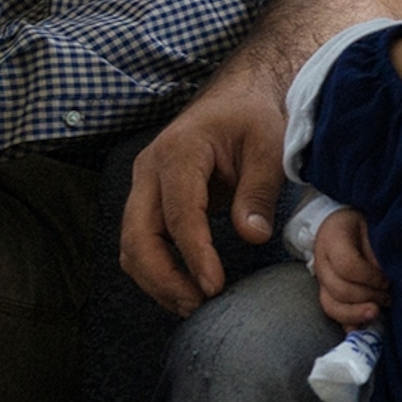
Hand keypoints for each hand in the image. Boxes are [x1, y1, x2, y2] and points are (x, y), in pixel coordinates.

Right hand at [119, 74, 289, 314]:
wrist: (240, 96)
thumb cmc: (254, 116)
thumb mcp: (269, 146)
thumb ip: (259, 190)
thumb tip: (252, 235)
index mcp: (179, 151)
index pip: (178, 213)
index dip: (193, 254)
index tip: (213, 285)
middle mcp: (150, 169)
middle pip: (137, 235)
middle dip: (163, 277)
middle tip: (199, 305)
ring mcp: (145, 185)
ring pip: (132, 244)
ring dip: (156, 280)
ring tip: (194, 304)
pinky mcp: (151, 199)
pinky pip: (142, 241)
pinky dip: (157, 270)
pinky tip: (185, 288)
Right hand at [311, 208, 391, 327]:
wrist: (340, 224)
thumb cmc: (361, 223)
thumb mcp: (371, 224)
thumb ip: (376, 247)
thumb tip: (384, 275)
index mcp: (332, 239)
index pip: (347, 265)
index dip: (370, 276)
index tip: (386, 278)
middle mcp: (322, 263)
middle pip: (340, 290)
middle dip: (368, 296)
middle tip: (388, 294)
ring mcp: (322, 281)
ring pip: (332, 306)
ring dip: (358, 312)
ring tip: (378, 310)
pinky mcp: (326, 293)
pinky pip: (332, 313)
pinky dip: (347, 323)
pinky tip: (361, 329)